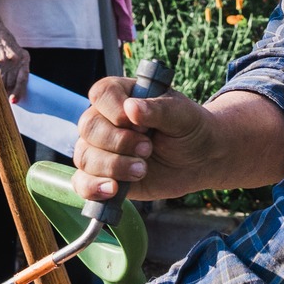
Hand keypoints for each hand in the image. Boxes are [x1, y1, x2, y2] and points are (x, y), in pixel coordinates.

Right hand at [0, 9, 28, 100]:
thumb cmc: (3, 41)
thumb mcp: (14, 51)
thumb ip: (16, 66)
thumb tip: (9, 89)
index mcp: (24, 57)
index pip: (23, 79)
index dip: (18, 91)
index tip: (13, 101)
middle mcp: (15, 59)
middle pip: (10, 83)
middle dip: (4, 91)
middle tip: (0, 99)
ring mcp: (3, 60)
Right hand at [73, 76, 218, 202]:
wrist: (200, 159)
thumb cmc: (190, 128)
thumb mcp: (182, 114)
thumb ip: (159, 110)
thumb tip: (131, 108)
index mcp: (123, 95)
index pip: (101, 93)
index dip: (114, 110)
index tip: (138, 123)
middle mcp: (106, 120)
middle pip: (89, 127)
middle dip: (119, 142)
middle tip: (148, 149)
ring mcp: (101, 149)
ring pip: (85, 157)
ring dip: (113, 166)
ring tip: (142, 170)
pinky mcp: (103, 176)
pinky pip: (82, 183)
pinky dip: (93, 188)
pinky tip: (113, 190)